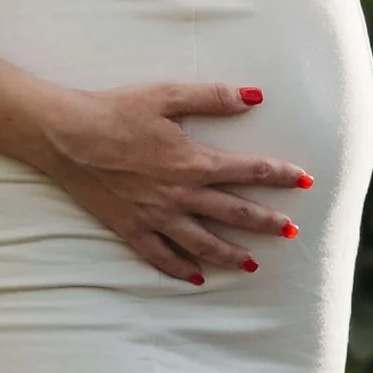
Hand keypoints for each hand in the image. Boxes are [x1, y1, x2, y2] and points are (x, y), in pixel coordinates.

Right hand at [33, 79, 314, 283]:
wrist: (66, 135)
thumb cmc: (116, 110)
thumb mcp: (167, 95)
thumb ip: (214, 96)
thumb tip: (255, 96)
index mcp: (194, 161)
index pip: (252, 171)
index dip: (282, 176)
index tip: (306, 181)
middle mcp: (181, 195)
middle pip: (235, 213)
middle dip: (266, 223)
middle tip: (290, 232)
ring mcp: (156, 216)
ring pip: (203, 243)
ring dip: (230, 254)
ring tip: (251, 263)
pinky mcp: (130, 228)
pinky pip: (160, 256)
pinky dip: (179, 269)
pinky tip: (196, 278)